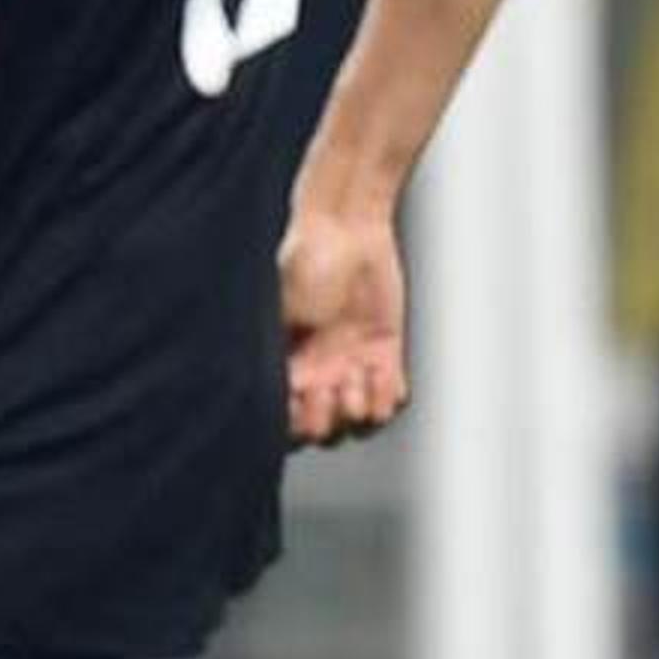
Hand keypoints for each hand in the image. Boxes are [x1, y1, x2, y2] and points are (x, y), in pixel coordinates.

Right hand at [281, 208, 407, 446]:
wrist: (347, 229)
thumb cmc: (305, 262)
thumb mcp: (277, 312)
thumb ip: (275, 359)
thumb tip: (269, 396)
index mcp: (283, 366)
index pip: (284, 420)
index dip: (293, 419)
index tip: (298, 395)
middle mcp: (316, 372)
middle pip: (322, 430)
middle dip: (326, 416)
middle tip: (330, 384)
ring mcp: (351, 365)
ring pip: (358, 421)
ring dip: (359, 407)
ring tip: (358, 377)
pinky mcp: (383, 353)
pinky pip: (390, 398)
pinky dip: (388, 395)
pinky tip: (382, 375)